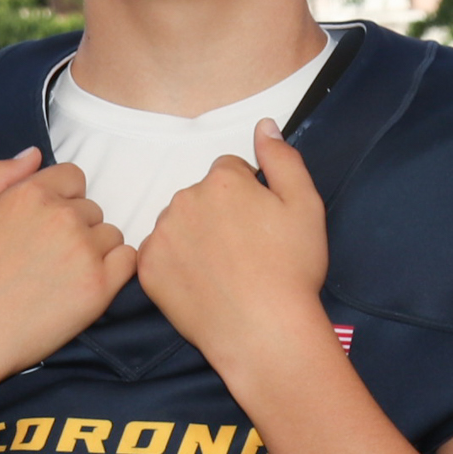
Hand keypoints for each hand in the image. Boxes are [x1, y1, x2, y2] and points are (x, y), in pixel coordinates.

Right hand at [0, 149, 135, 436]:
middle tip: (42, 258)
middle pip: (91, 207)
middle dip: (73, 226)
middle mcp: (62, 217)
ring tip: (59, 276)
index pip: (72, 176)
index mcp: (28, 194)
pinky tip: (83, 285)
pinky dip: (112, 270)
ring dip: (93, 249)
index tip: (39, 226)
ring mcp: (84, 252)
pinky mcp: (100, 288)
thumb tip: (34, 154)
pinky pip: (127, 261)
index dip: (58, 198)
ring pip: (110, 234)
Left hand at [137, 121, 337, 390]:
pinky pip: (159, 254)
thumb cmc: (291, 267)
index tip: (260, 224)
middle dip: (218, 214)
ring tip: (223, 270)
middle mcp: (183, 199)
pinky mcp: (147, 267)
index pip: (228, 171)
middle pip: (200, 196)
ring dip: (194, 237)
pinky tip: (201, 283)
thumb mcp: (305, 205)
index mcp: (221, 181)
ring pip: (178, 224)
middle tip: (244, 250)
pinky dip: (175, 265)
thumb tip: (263, 124)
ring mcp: (161, 234)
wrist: (263, 329)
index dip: (248, 195)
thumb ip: (282, 159)